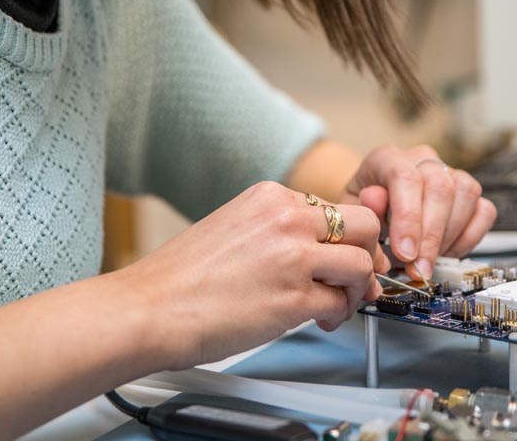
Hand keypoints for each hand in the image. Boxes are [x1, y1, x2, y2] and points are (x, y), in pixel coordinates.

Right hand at [112, 181, 384, 369]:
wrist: (150, 309)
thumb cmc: (182, 278)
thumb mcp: (234, 226)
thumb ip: (276, 229)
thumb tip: (313, 246)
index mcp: (271, 196)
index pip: (333, 207)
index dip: (342, 237)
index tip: (337, 256)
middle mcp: (287, 218)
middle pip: (365, 224)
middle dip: (366, 254)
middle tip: (354, 277)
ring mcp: (294, 256)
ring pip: (362, 263)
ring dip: (356, 289)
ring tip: (336, 304)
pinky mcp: (294, 297)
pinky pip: (341, 302)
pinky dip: (338, 314)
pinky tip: (320, 320)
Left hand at [341, 145, 496, 280]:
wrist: (373, 206)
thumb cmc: (363, 211)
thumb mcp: (351, 216)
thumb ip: (364, 219)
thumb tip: (376, 219)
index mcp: (387, 158)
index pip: (405, 177)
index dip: (408, 217)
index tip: (405, 252)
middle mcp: (422, 159)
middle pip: (441, 187)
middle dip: (431, 236)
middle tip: (419, 269)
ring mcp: (450, 172)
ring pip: (466, 194)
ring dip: (449, 237)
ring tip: (429, 260)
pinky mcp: (470, 192)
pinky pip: (484, 210)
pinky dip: (469, 238)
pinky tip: (447, 253)